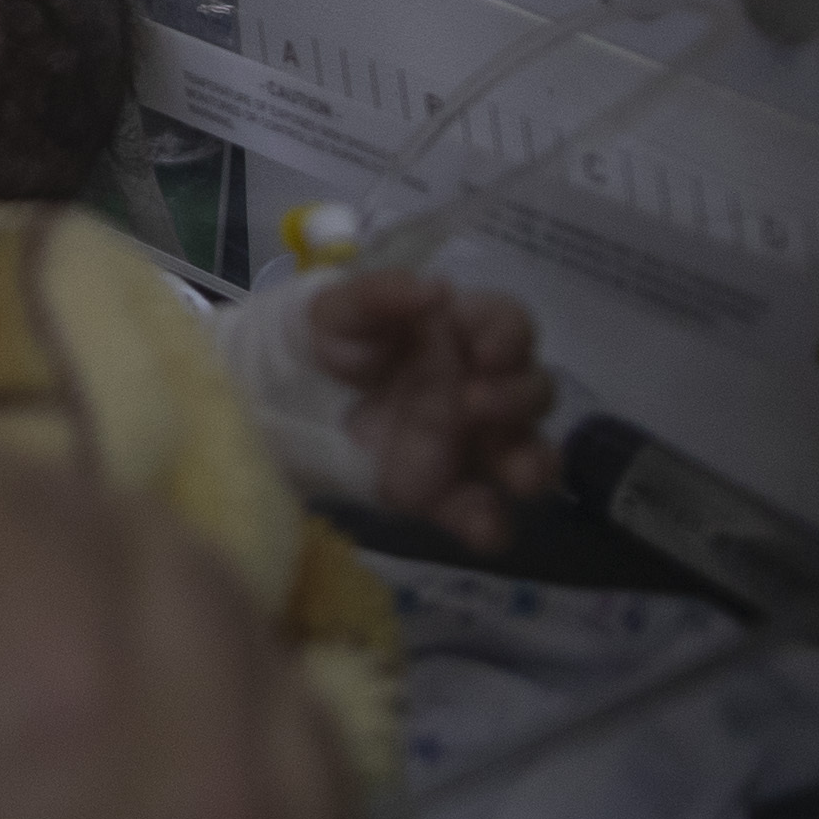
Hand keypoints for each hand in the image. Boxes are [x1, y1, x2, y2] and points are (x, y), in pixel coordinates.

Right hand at [0, 439, 394, 818]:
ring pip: (262, 654)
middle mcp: (209, 751)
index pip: (19, 486)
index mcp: (37, 683)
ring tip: (66, 711)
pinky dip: (251, 755)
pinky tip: (164, 815)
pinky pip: (333, 790)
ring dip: (165, 638)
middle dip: (57, 547)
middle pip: (158, 548)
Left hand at [305, 269, 556, 551]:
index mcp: (462, 334)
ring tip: (513, 475)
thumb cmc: (329, 339)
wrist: (285, 395)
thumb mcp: (341, 307)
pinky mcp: (445, 491)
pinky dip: (490, 524)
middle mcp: (482, 387)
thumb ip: (383, 292)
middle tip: (470, 403)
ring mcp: (469, 443)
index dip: (510, 337)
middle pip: (533, 391)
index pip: (512, 326)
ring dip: (532, 466)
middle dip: (516, 399)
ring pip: (530, 456)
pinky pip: (485, 514)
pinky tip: (479, 528)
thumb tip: (436, 290)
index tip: (483, 352)